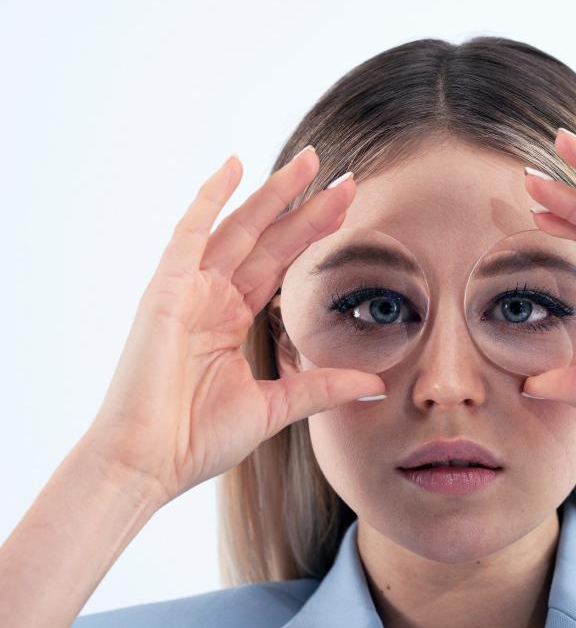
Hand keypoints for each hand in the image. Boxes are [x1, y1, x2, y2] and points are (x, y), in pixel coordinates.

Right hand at [83, 148, 385, 507]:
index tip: (348, 210)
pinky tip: (234, 166)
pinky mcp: (165, 290)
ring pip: (238, 228)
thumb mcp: (275, 407)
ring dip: (273, 194)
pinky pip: (190, 233)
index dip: (313, 236)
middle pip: (267, 240)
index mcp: (229, 321)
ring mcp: (186, 291)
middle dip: (306, 208)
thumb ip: (322, 387)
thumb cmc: (197, 441)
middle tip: (346, 177)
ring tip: (310, 163)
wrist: (147, 464)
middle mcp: (210, 298)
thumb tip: (376, 384)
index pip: (280, 266)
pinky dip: (210, 198)